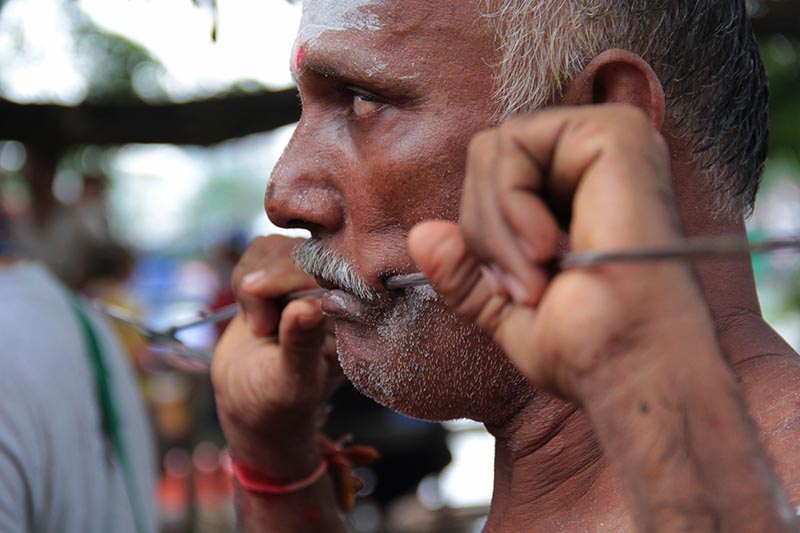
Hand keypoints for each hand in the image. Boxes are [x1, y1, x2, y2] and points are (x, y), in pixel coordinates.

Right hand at [212, 236, 340, 470]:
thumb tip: (309, 306)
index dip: (298, 276)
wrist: (248, 397)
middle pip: (305, 251)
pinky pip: (261, 250)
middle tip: (261, 328)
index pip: (337, 273)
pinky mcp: (284, 268)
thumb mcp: (291, 380)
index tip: (263, 304)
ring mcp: (311, 275)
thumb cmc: (279, 399)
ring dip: (254, 284)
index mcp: (358, 315)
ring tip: (260, 328)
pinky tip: (251, 312)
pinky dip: (245, 278)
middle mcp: (340, 289)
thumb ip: (301, 343)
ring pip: (278, 247)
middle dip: (273, 282)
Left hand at [409, 104, 708, 401]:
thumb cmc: (584, 346)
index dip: (481, 235)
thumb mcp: (505, 308)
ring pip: (491, 151)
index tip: (512, 291)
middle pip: (485, 158)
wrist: (629, 368)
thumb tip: (422, 235)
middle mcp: (593, 158)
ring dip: (496, 229)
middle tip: (524, 286)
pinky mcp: (614, 133)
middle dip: (483, 233)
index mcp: (576, 189)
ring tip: (538, 276)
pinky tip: (549, 249)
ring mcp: (607, 139)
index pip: (490, 176)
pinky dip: (510, 205)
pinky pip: (514, 144)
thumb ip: (465, 269)